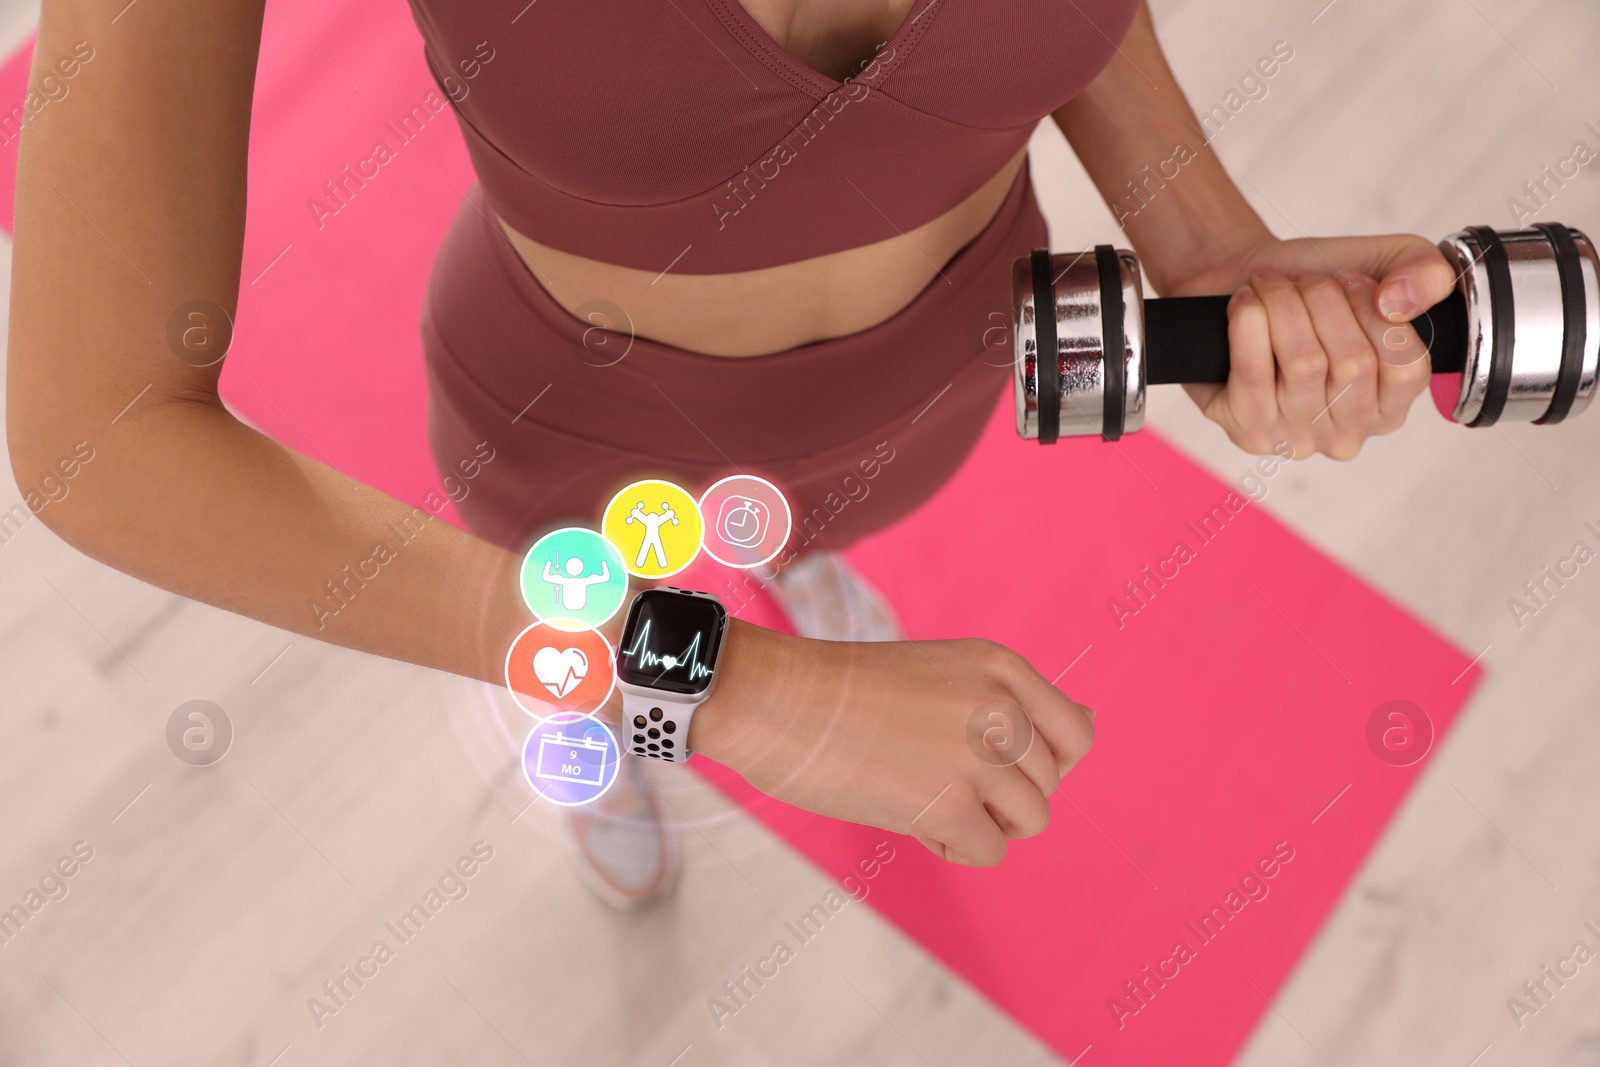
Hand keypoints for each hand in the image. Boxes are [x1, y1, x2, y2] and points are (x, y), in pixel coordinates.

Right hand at [687, 621, 1095, 866]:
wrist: (773, 701)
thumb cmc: (847, 692)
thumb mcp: (946, 674)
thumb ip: (1015, 702)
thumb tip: (1092, 726)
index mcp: (1000, 665)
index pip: (1075, 733)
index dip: (1040, 763)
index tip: (988, 764)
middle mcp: (1000, 704)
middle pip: (1049, 783)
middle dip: (1001, 796)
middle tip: (933, 776)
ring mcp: (978, 754)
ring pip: (1030, 820)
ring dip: (983, 822)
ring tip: (924, 797)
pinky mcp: (950, 803)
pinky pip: (989, 850)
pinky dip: (954, 847)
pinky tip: (908, 816)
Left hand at [1164, 235, 1456, 458]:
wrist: (1239, 281)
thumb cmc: (1317, 282)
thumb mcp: (1388, 262)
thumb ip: (1426, 272)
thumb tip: (1398, 303)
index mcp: (1392, 406)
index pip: (1407, 369)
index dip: (1375, 313)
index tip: (1348, 278)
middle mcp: (1350, 433)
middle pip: (1353, 364)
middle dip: (1324, 301)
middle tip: (1305, 279)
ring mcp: (1298, 440)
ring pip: (1304, 364)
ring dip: (1284, 305)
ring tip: (1272, 284)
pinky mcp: (1248, 432)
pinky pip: (1254, 373)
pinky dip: (1248, 322)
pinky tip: (1246, 302)